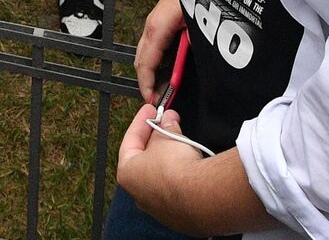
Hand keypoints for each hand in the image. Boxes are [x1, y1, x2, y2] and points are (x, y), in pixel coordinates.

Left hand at [117, 104, 209, 219]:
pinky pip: (176, 192)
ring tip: (182, 142)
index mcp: (127, 173)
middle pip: (145, 160)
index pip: (130, 141)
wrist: (201, 197)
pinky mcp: (178, 218)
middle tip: (167, 122)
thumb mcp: (168, 137)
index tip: (150, 109)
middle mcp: (138, 194)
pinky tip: (191, 166)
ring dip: (169, 158)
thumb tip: (168, 119)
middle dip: (156, 139)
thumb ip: (165, 126)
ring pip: (161, 177)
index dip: (141, 122)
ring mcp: (158, 209)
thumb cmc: (176, 166)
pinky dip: (181, 177)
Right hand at [133, 0, 183, 103]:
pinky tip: (177, 64)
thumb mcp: (203, 24)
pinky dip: (164, 56)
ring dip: (158, 69)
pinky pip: (161, 40)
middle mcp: (156, 21)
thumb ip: (192, 50)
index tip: (154, 102)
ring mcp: (161, 17)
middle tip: (161, 98)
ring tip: (170, 85)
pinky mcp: (171, 14)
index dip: (148, 86)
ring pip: (151, 48)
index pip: (146, 63)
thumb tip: (185, 74)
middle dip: (150, 79)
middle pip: (144, 57)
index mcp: (159, 25)